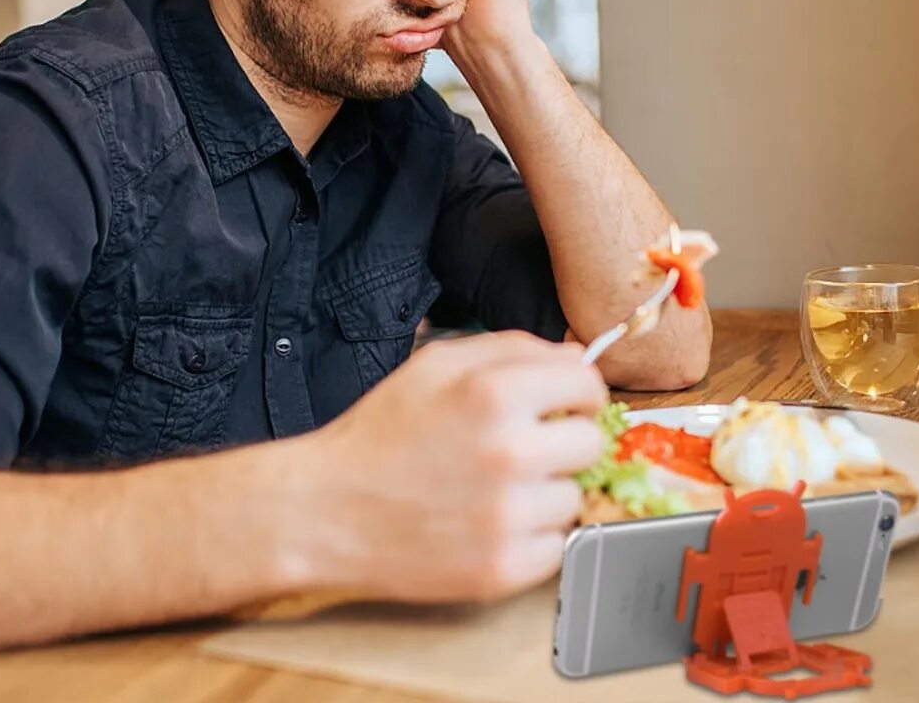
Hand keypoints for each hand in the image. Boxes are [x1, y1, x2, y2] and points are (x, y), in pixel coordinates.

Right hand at [307, 331, 606, 602]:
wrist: (327, 509)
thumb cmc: (382, 431)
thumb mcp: (437, 364)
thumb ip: (513, 348)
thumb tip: (576, 358)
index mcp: (496, 392)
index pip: (588, 385)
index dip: (576, 393)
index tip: (561, 406)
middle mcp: (510, 452)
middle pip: (591, 443)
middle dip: (563, 440)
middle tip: (523, 448)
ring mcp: (508, 517)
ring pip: (575, 497)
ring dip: (545, 492)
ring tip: (496, 488)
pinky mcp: (503, 569)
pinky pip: (556, 547)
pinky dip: (531, 537)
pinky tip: (490, 523)